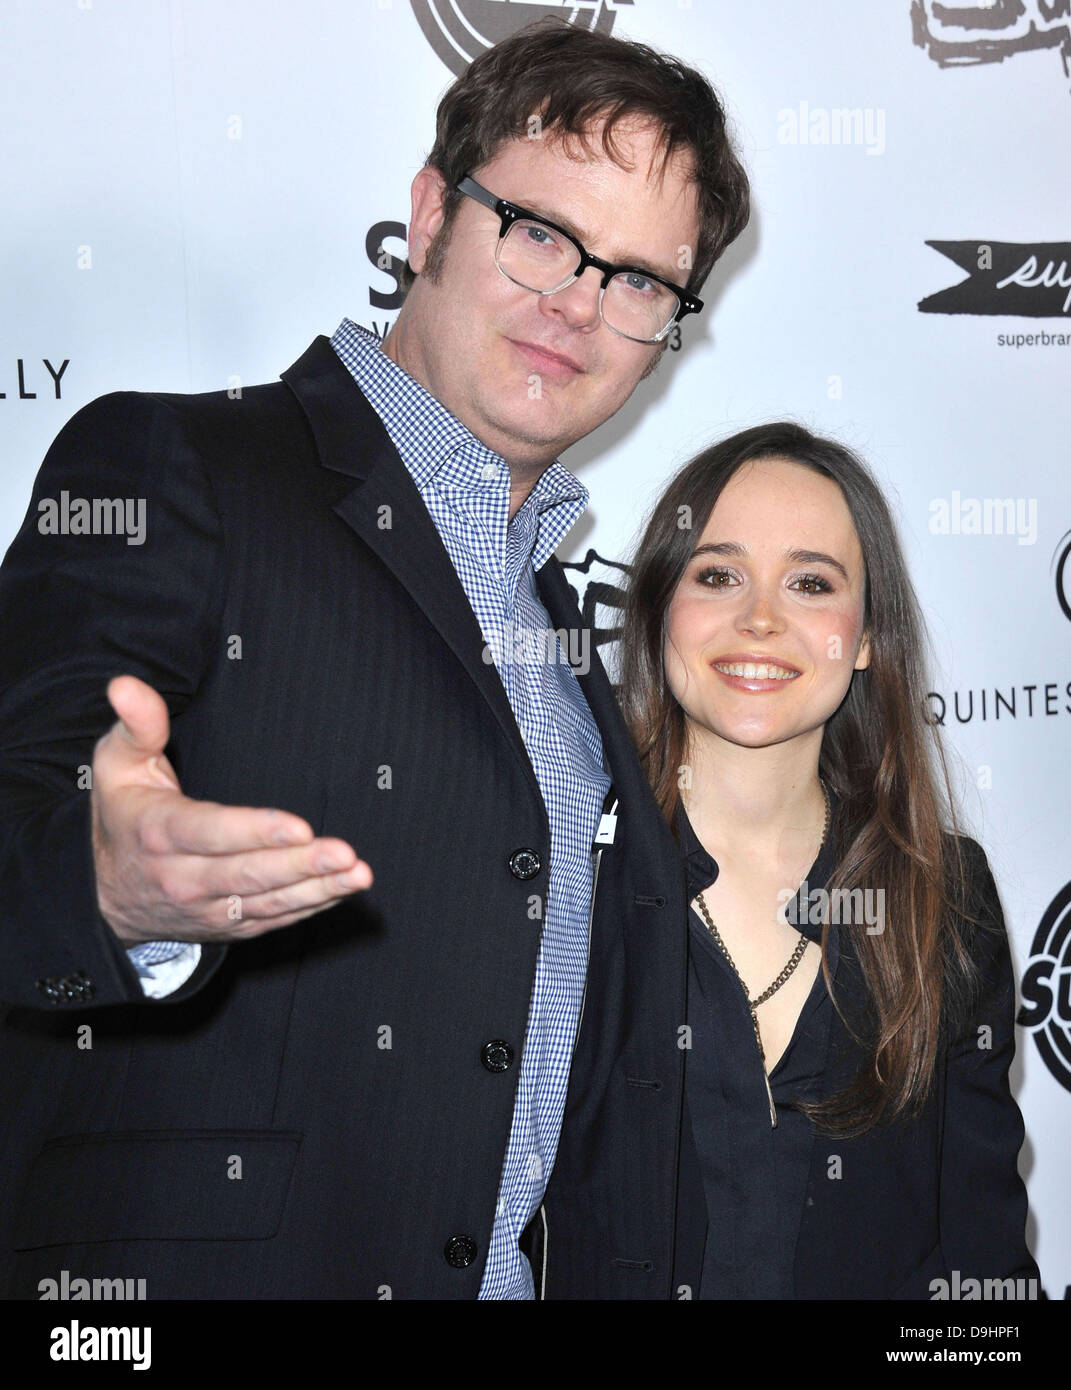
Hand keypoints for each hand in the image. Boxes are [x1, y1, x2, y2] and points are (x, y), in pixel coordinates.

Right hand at [90, 675, 371, 944]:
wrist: (104, 895)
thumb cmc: (123, 814)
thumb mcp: (117, 764)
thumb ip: (137, 724)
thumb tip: (126, 685)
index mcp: (159, 832)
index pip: (210, 832)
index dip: (255, 831)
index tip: (299, 826)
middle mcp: (183, 878)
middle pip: (248, 874)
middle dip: (301, 864)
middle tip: (344, 854)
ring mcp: (208, 908)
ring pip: (268, 901)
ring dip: (317, 889)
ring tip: (357, 874)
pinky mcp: (229, 925)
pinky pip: (274, 918)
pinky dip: (311, 907)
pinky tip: (344, 889)